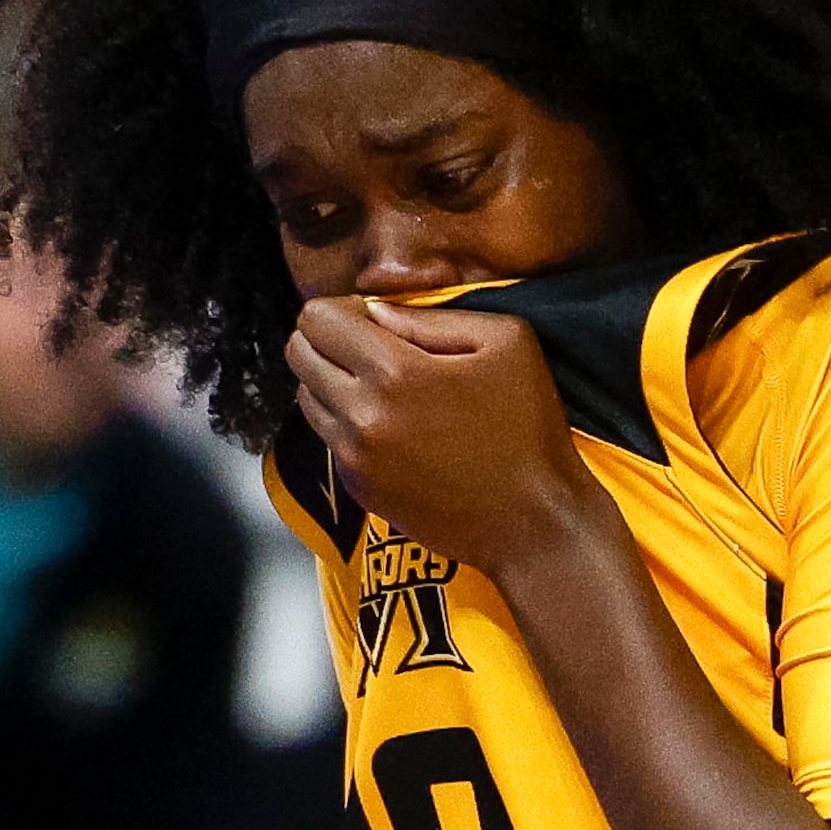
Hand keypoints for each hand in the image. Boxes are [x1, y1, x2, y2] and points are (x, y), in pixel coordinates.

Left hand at [284, 296, 603, 574]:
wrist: (532, 521)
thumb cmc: (528, 428)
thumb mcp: (506, 343)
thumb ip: (432, 316)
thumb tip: (377, 312)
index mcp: (394, 373)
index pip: (317, 319)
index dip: (343, 308)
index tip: (374, 319)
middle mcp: (360, 417)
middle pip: (298, 354)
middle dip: (327, 340)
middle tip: (371, 347)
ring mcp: (353, 458)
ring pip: (307, 397)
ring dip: (333, 383)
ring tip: (385, 389)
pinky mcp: (357, 488)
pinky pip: (329, 438)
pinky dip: (348, 424)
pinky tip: (396, 427)